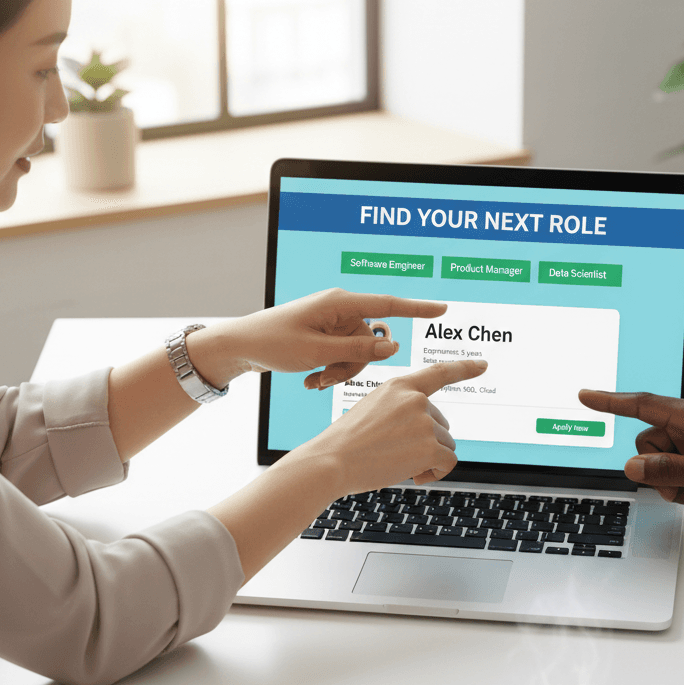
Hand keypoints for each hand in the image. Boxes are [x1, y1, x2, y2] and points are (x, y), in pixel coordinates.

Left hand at [188, 289, 447, 388]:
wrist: (240, 346)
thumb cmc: (273, 342)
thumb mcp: (317, 352)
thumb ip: (358, 351)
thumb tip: (393, 349)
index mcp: (340, 303)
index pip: (388, 305)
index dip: (417, 309)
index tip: (442, 309)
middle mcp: (340, 309)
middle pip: (371, 341)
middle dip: (353, 365)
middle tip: (327, 379)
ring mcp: (332, 323)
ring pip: (358, 354)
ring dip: (340, 372)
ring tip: (315, 382)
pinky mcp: (325, 336)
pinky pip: (343, 356)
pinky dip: (331, 370)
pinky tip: (311, 380)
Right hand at [289, 358, 488, 494]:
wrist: (331, 461)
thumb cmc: (345, 443)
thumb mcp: (372, 411)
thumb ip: (401, 411)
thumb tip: (431, 432)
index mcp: (399, 386)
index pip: (439, 372)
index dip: (464, 368)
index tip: (483, 365)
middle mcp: (415, 400)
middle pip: (442, 424)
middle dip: (426, 443)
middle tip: (395, 454)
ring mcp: (424, 422)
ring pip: (445, 445)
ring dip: (429, 459)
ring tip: (399, 464)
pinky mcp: (430, 446)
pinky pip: (448, 462)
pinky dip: (436, 473)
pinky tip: (414, 476)